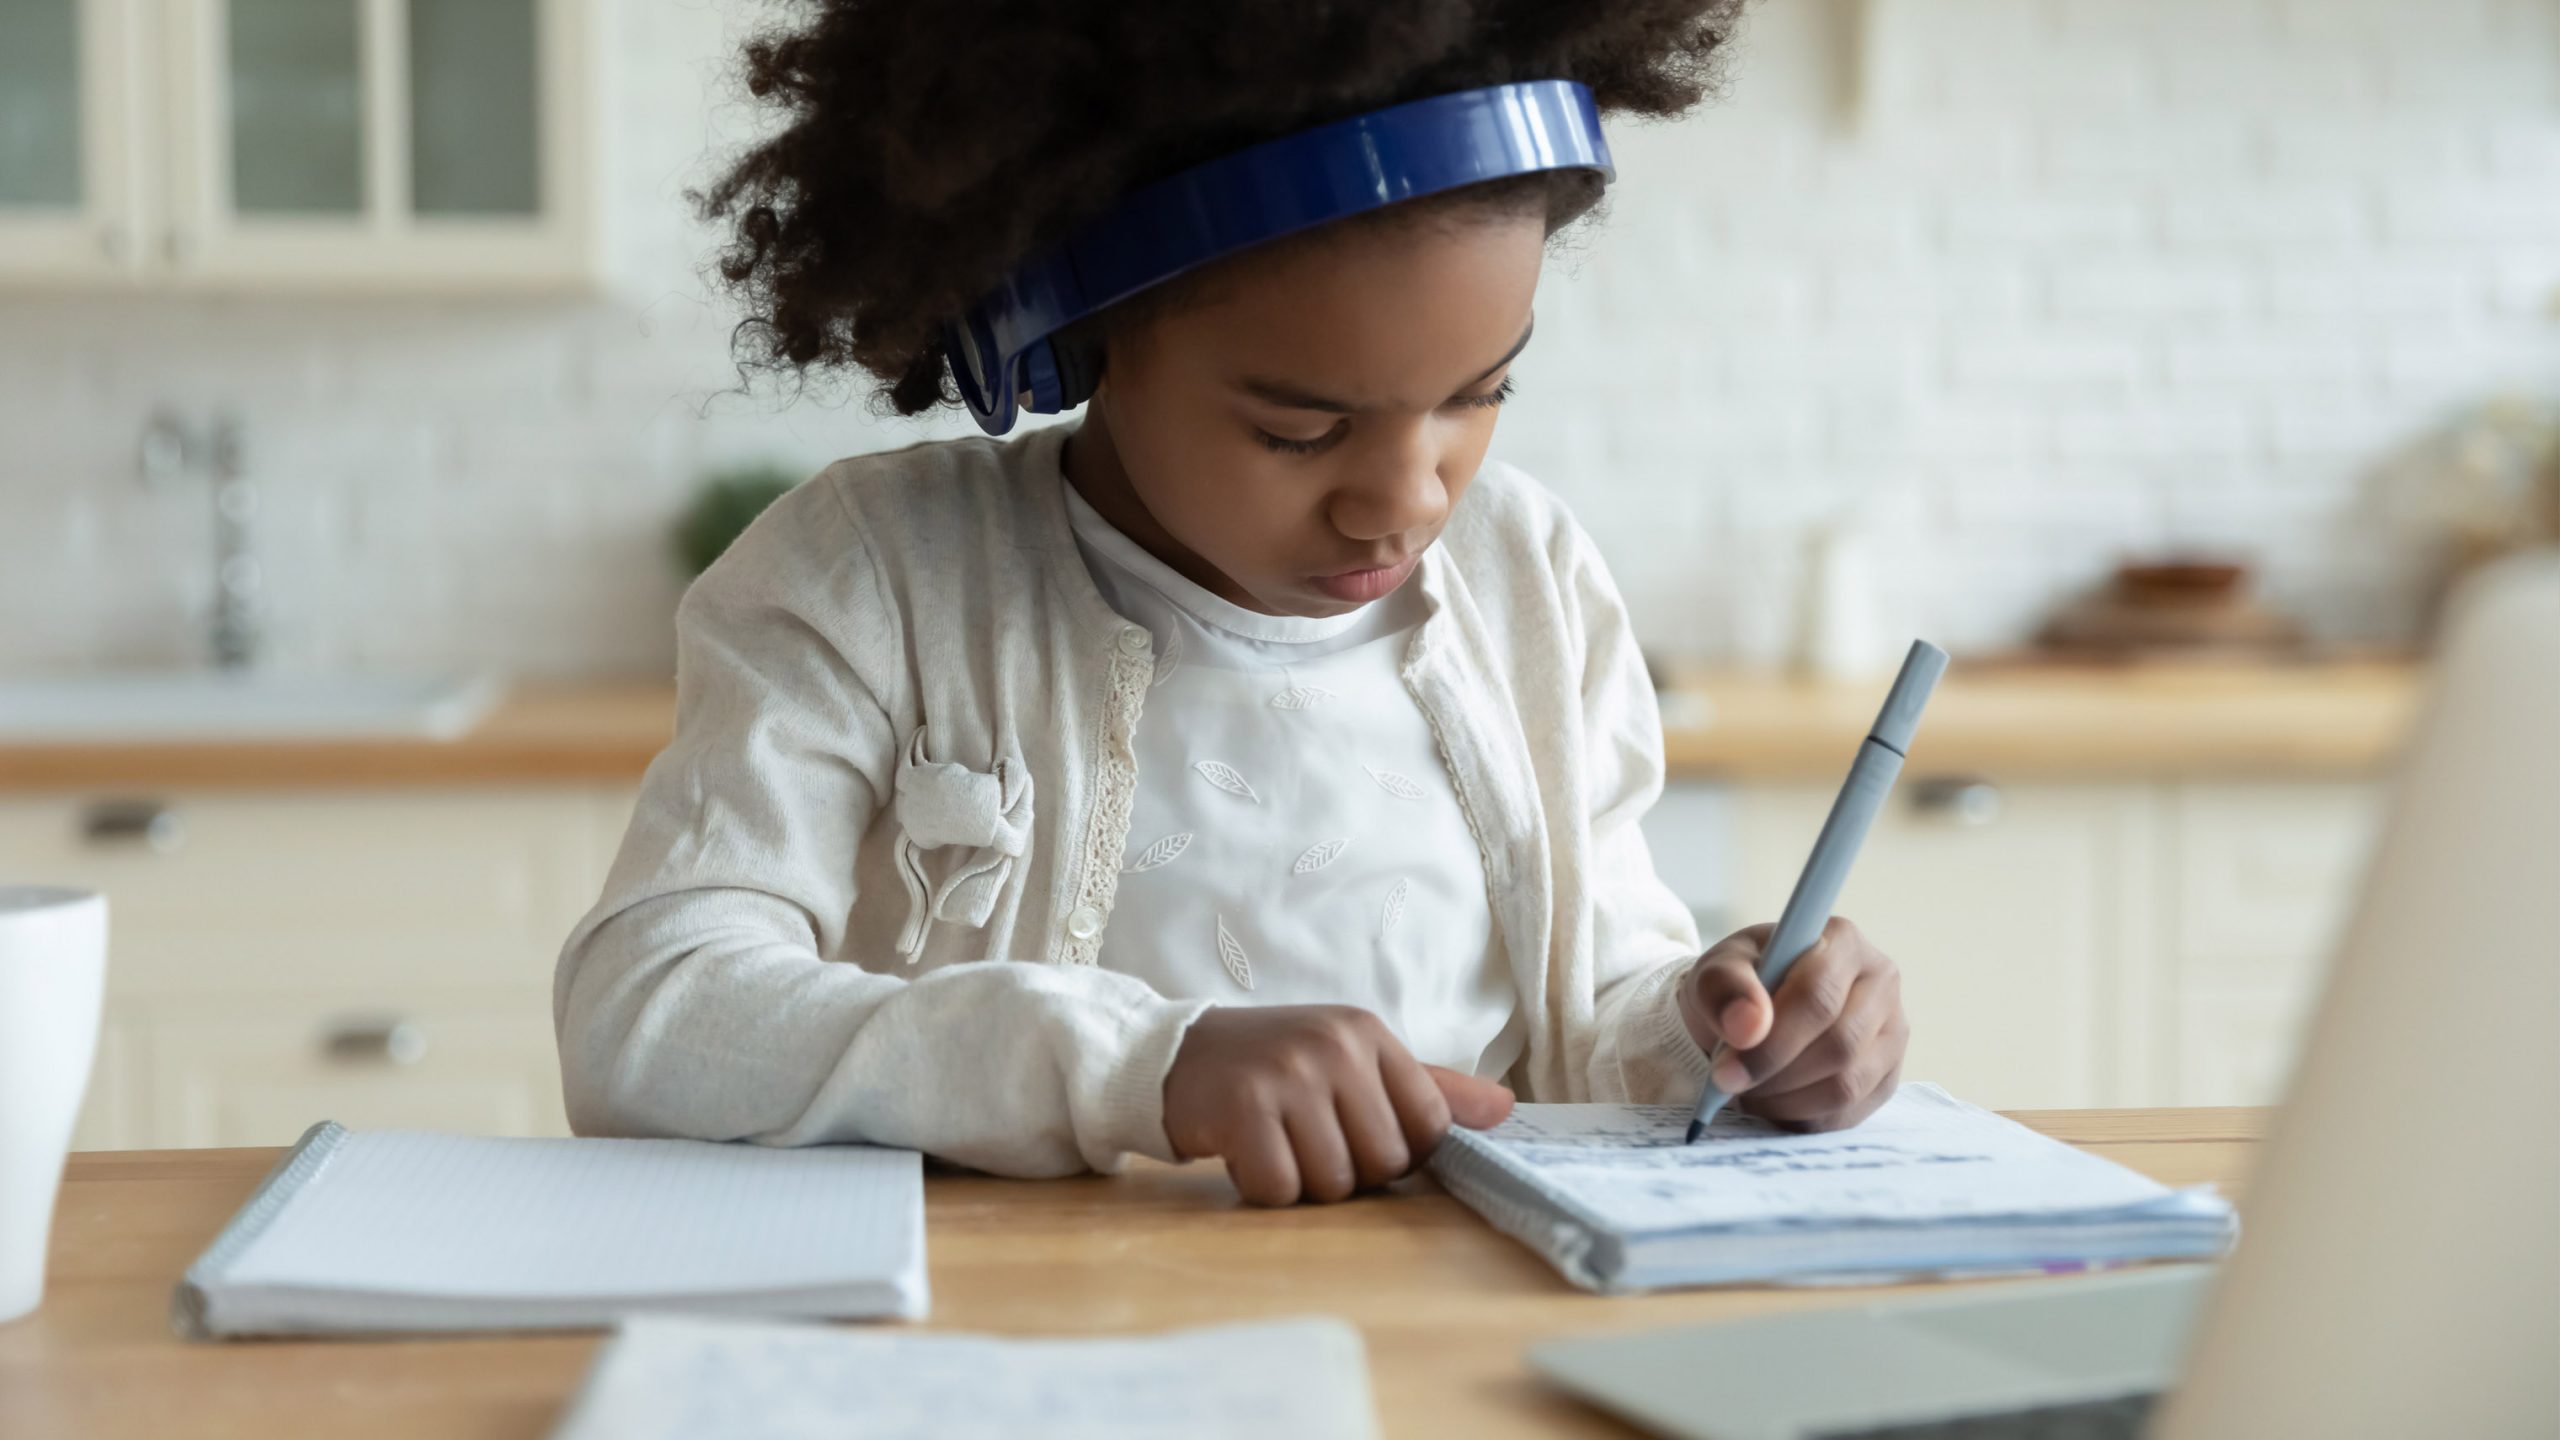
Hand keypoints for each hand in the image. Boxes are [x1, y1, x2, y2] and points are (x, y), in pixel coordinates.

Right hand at [1162, 1005, 1513, 1205]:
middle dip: (1348, 1173)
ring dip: (1303, 1184)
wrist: (1177, 1056)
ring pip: (1333, 1183)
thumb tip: (1507, 1109)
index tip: (1358, 1137)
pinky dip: (1262, 1188)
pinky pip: (1280, 1190)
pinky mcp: (1243, 1108)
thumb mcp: (1352, 1062)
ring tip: (1277, 1144)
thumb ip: (1429, 1088)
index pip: (1429, 1124)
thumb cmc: (1276, 1065)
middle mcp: (1333, 1047)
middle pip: (1384, 1163)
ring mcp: (1288, 1075)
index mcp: (1367, 1033)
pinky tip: (1246, 1153)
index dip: (1401, 1153)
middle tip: (1308, 1140)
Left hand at [1676, 917, 1906, 1131]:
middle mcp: (1880, 982)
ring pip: (1848, 1084)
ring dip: (1788, 1100)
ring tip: (1749, 1091)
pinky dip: (1802, 1117)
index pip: (1819, 996)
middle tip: (1731, 1084)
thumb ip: (1724, 989)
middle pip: (1840, 1045)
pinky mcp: (1887, 1076)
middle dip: (1776, 1073)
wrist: (1750, 1012)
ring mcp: (1891, 1032)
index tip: (1726, 1070)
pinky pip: (1850, 1113)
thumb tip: (1747, 1027)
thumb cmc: (1738, 984)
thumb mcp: (1714, 972)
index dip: (1772, 1042)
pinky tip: (1772, 1103)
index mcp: (1843, 941)